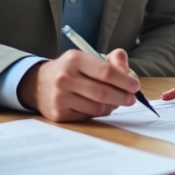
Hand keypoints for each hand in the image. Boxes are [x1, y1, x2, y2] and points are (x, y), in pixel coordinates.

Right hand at [19, 49, 138, 121]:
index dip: (125, 80)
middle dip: (122, 97)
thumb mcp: (89, 57)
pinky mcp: (58, 113)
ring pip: (97, 107)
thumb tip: (130, 75)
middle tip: (131, 98)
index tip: (135, 86)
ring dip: (111, 106)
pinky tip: (99, 106)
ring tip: (115, 101)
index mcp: (75, 59)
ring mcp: (60, 97)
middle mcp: (65, 78)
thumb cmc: (72, 69)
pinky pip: (87, 117)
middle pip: (103, 92)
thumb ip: (113, 61)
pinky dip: (99, 113)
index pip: (106, 72)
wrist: (39, 83)